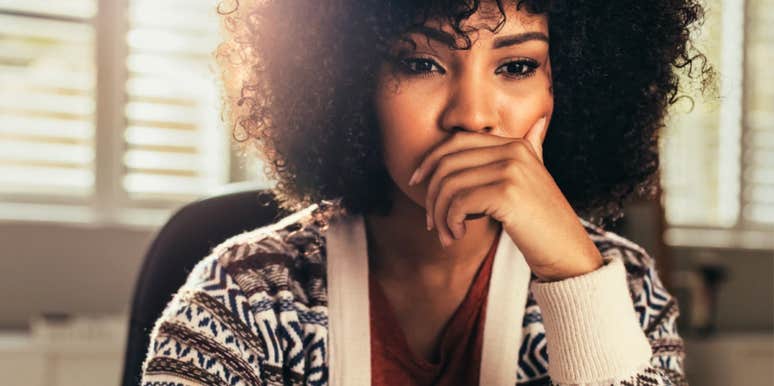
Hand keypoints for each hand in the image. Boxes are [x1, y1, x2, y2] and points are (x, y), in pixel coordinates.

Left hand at [407, 116, 602, 280]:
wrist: (568, 252)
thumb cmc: (544, 222)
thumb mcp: (537, 179)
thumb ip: (532, 150)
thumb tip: (538, 124)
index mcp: (516, 145)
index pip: (457, 141)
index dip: (430, 160)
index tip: (416, 182)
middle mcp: (513, 151)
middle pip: (448, 163)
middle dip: (431, 195)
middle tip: (431, 223)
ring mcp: (511, 170)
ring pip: (449, 185)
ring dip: (439, 215)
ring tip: (446, 236)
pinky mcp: (507, 193)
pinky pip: (459, 203)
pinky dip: (450, 222)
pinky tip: (457, 236)